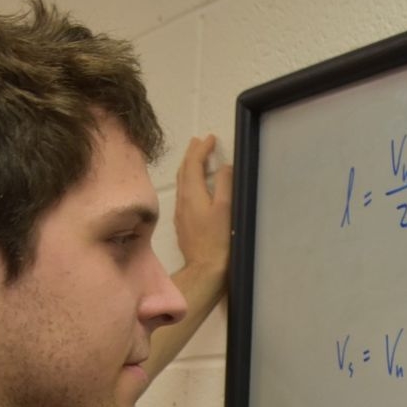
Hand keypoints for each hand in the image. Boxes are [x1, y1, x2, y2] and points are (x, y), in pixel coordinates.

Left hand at [173, 134, 231, 290]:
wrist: (204, 269)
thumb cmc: (218, 240)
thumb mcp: (226, 209)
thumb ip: (225, 184)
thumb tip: (224, 166)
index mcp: (193, 193)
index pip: (193, 163)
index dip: (201, 148)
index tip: (210, 137)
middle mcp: (182, 200)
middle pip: (184, 170)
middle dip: (191, 154)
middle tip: (199, 141)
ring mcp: (180, 212)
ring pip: (181, 182)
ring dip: (188, 167)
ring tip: (194, 157)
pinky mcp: (182, 222)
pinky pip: (183, 194)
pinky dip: (188, 181)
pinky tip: (193, 185)